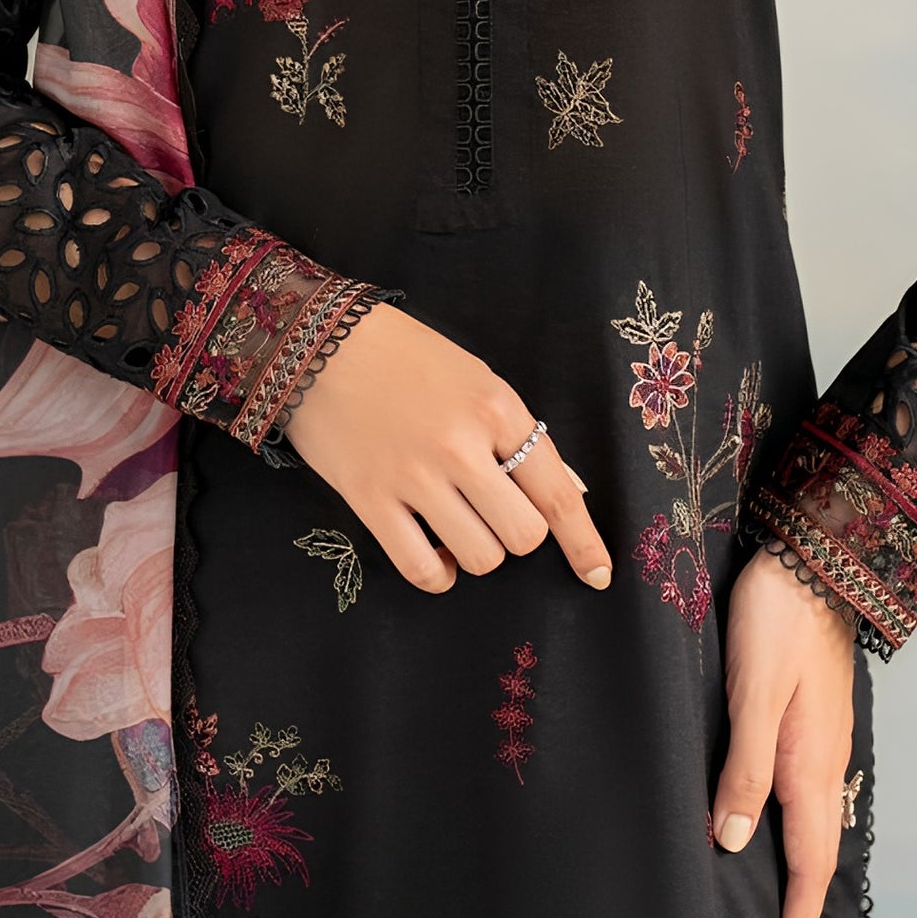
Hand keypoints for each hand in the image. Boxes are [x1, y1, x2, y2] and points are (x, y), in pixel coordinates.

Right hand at [281, 301, 612, 596]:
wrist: (317, 341)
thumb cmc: (405, 357)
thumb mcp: (477, 379)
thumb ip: (520, 436)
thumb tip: (567, 492)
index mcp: (497, 408)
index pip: (556, 492)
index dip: (584, 542)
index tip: (599, 575)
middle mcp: (461, 446)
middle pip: (523, 534)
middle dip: (516, 534)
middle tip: (493, 513)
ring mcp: (413, 476)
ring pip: (480, 557)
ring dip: (476, 552)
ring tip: (456, 525)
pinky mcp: (369, 499)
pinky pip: (422, 569)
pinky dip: (437, 573)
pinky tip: (432, 552)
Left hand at [710, 549, 857, 917]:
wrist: (813, 560)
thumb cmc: (777, 619)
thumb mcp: (752, 692)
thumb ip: (744, 765)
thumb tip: (731, 840)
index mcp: (809, 766)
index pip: (808, 866)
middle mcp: (824, 764)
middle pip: (817, 856)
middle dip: (800, 912)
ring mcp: (824, 743)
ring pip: (814, 828)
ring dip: (801, 876)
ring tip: (778, 911)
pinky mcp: (815, 723)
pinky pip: (809, 798)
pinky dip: (798, 834)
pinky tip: (776, 831)